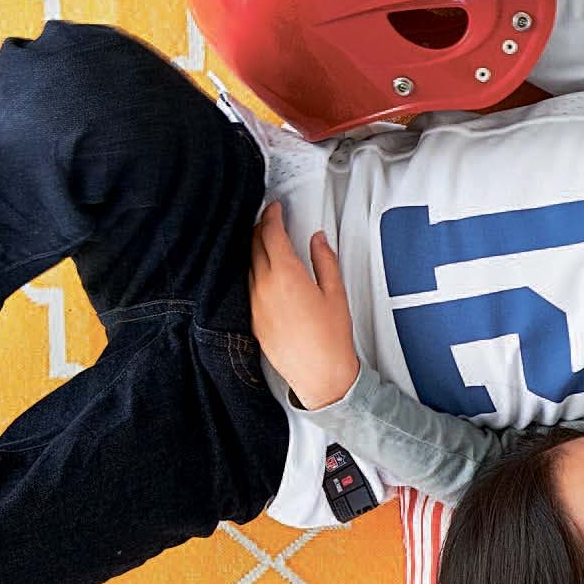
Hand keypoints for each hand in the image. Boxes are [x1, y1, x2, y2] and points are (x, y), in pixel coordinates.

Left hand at [248, 202, 360, 409]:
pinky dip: (254, 271)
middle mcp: (264, 287)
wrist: (319, 375)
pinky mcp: (252, 318)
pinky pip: (248, 285)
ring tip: (266, 244)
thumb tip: (318, 240)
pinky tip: (264, 273)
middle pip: (254, 245)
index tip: (274, 209)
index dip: (271, 216)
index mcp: (286, 276)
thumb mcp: (335, 294)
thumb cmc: (330, 339)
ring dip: (255, 249)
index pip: (270, 234)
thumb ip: (324, 261)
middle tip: (270, 221)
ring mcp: (254, 303)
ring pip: (248, 265)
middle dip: (261, 229)